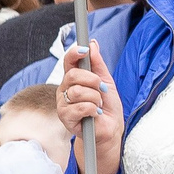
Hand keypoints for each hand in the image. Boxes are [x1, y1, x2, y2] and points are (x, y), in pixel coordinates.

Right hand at [55, 42, 125, 173]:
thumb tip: (93, 44)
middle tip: (101, 89)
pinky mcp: (65, 118)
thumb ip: (98, 64)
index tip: (84, 50)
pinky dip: (92, 109)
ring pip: (77, 91)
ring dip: (94, 98)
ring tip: (97, 104)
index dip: (74, 53)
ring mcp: (63, 104)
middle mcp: (65, 89)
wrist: (110, 128)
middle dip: (93, 81)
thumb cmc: (107, 106)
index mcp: (73, 79)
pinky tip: (94, 113)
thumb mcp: (106, 81)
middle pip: (72, 75)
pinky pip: (80, 106)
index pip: (68, 61)